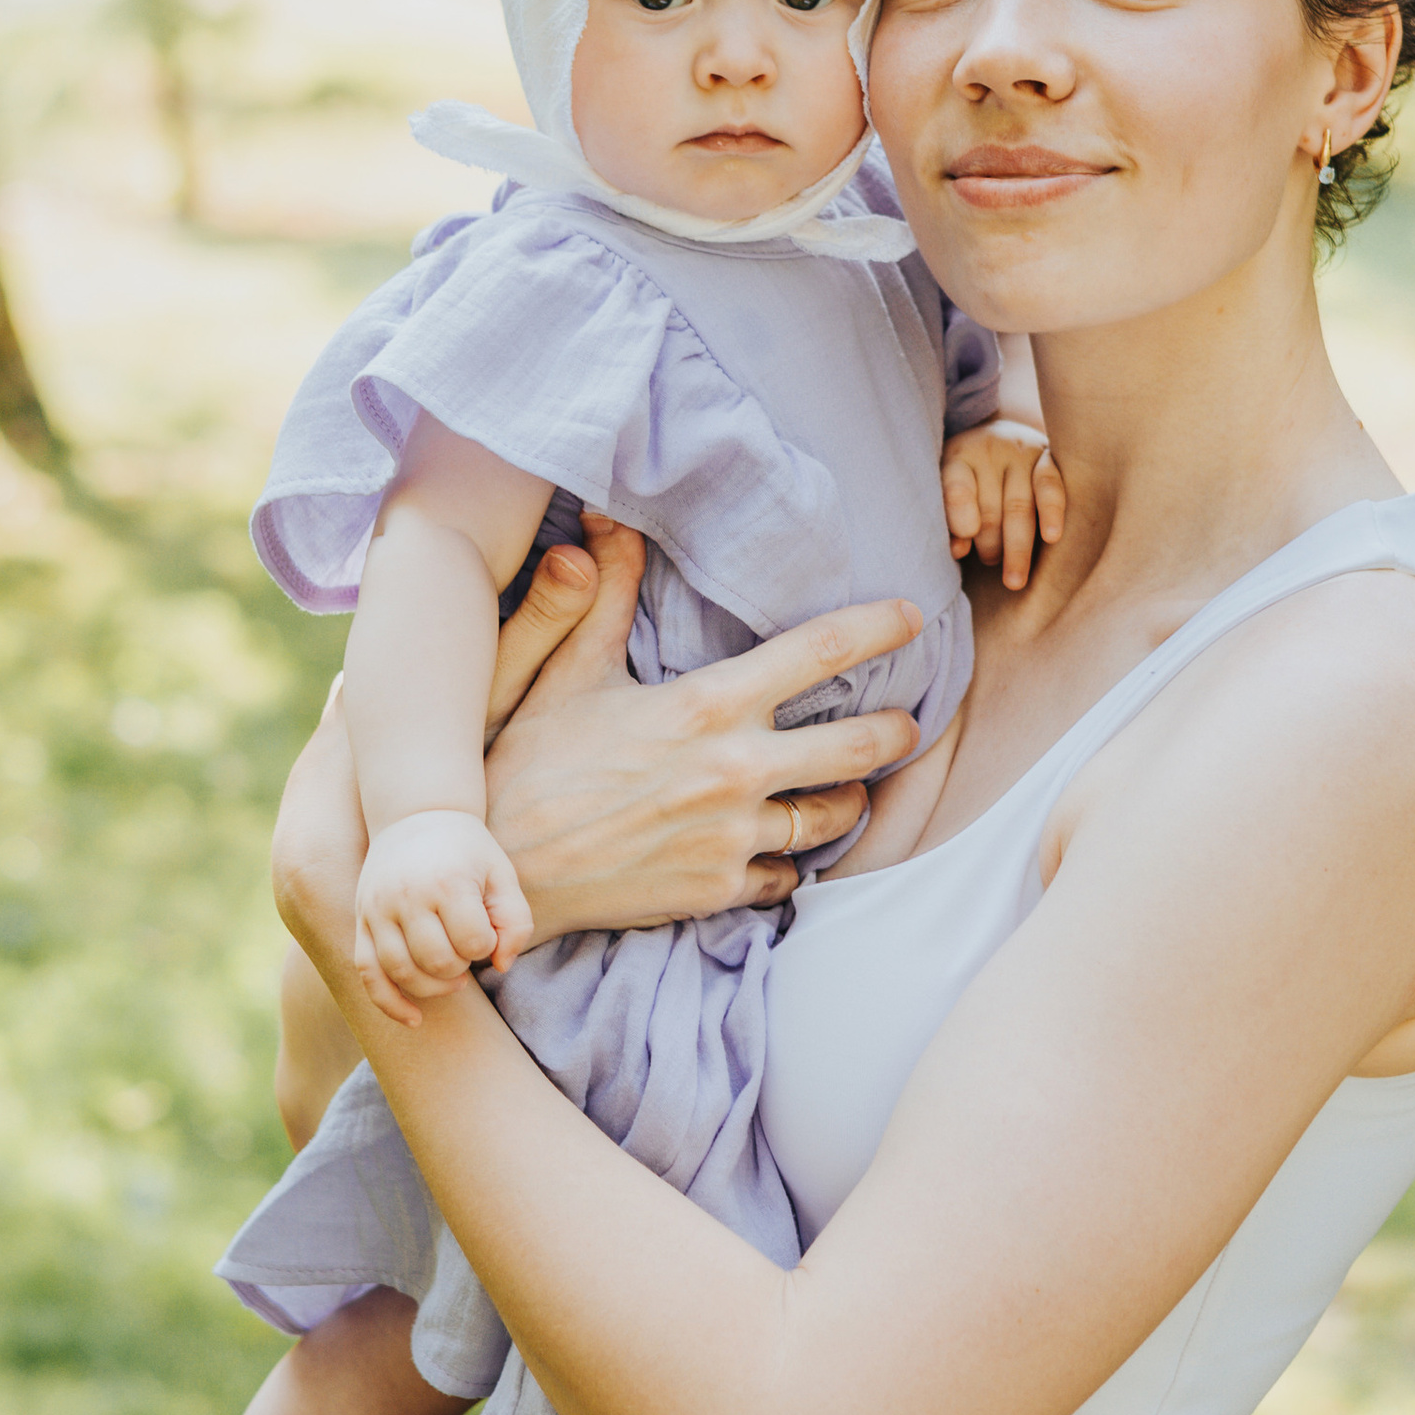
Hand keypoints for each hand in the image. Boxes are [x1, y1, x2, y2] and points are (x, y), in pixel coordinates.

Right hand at [271, 521, 925, 978]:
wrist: (500, 871)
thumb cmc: (526, 763)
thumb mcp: (562, 671)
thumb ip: (599, 598)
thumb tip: (605, 525)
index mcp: (709, 705)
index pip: (821, 653)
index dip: (878, 629)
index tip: (913, 618)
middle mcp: (737, 771)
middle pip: (859, 747)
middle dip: (895, 732)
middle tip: (907, 724)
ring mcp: (734, 836)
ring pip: (834, 819)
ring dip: (847, 801)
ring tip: (848, 790)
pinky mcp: (720, 890)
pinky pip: (785, 875)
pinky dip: (788, 860)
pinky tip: (781, 848)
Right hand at [355, 809, 534, 1027]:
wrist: (416, 817)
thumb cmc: (467, 852)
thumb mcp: (502, 875)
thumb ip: (516, 920)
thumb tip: (501, 966)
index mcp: (447, 882)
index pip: (473, 942)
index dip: (486, 946)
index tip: (486, 931)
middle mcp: (407, 897)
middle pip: (437, 962)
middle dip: (460, 968)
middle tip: (467, 951)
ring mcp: (378, 910)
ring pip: (401, 972)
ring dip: (432, 987)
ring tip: (452, 978)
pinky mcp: (362, 922)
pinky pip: (368, 973)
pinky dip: (389, 1003)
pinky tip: (414, 1018)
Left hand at [942, 418, 1066, 590]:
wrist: (1004, 433)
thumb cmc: (973, 474)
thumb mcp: (951, 486)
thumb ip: (951, 519)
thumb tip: (958, 551)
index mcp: (959, 456)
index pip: (957, 487)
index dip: (959, 517)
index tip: (961, 550)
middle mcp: (990, 450)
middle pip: (990, 508)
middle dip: (990, 545)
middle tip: (990, 563)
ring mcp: (1021, 452)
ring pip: (1019, 507)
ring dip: (1018, 548)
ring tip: (1014, 580)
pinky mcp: (1048, 456)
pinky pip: (1050, 485)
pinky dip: (1051, 512)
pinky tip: (1052, 537)